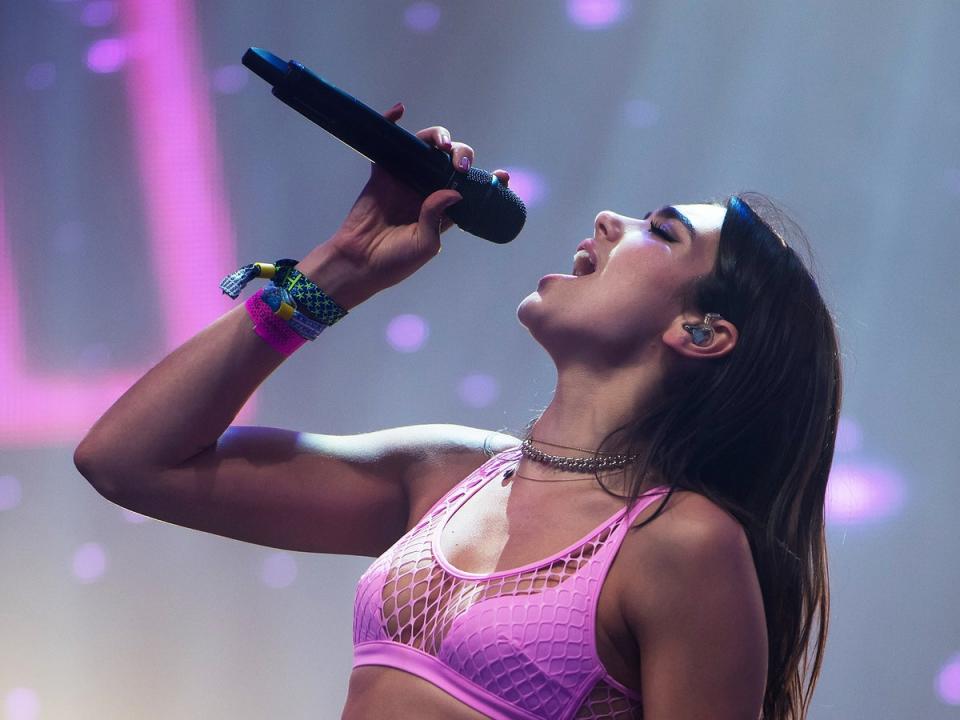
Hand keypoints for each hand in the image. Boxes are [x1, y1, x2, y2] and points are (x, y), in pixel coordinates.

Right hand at [307, 103, 509, 306]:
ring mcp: (405, 178)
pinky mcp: (383, 172)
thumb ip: (437, 218)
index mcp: (444, 209)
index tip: (502, 176)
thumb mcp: (424, 245)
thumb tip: (453, 191)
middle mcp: (428, 189)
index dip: (488, 180)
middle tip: (460, 167)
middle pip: (451, 161)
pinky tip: (399, 111)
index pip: (471, 188)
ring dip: (438, 137)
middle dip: (461, 155)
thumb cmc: (394, 261)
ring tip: (443, 145)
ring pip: (426, 147)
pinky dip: (391, 122)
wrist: (359, 263)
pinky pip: (388, 142)